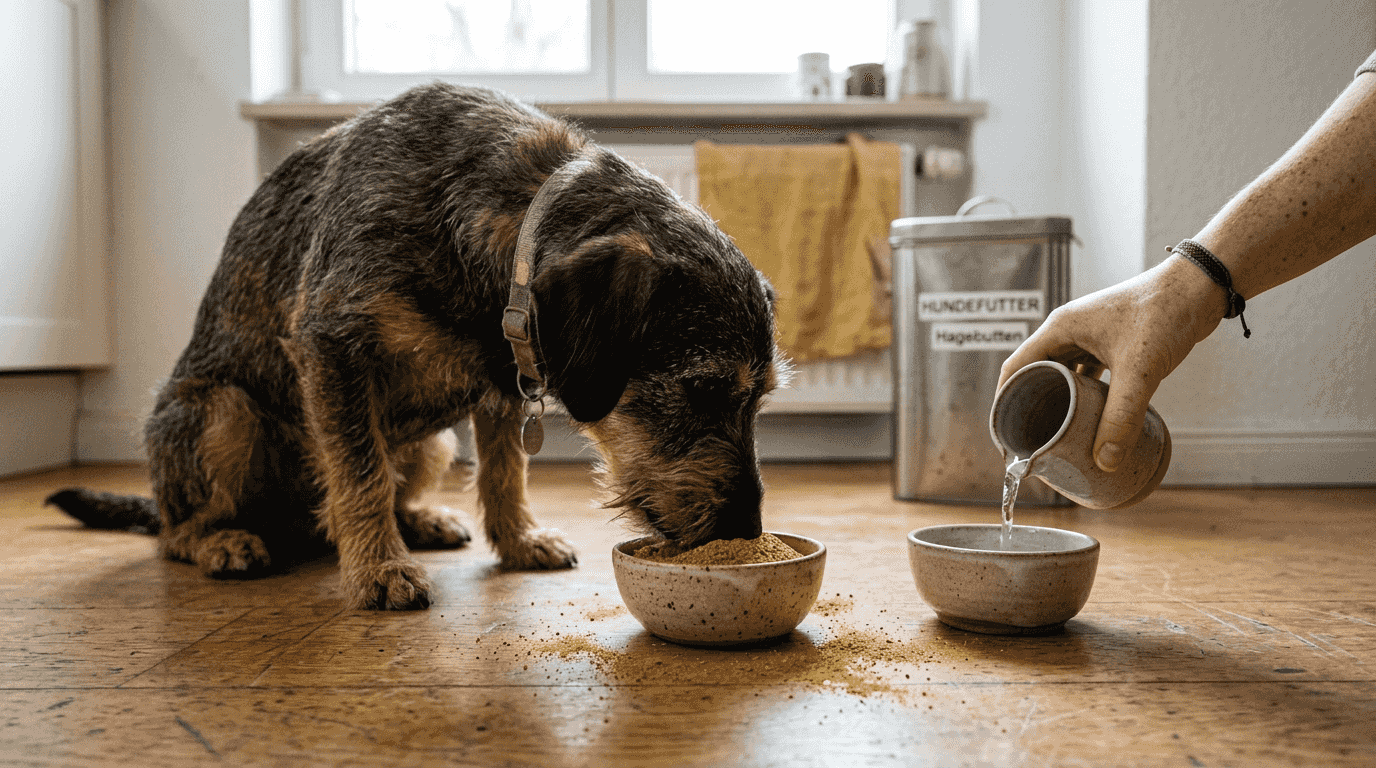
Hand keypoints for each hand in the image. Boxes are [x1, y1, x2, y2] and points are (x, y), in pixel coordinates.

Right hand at [998, 256, 1226, 471]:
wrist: (1199, 287)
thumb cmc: (1164, 313)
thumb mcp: (1139, 371)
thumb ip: (1122, 417)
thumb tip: (1106, 460)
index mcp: (1060, 329)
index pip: (1015, 368)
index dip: (1004, 401)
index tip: (1006, 434)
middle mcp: (1068, 332)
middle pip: (1036, 374)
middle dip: (1031, 406)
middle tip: (1032, 440)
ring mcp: (1089, 337)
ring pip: (1063, 375)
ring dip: (1059, 402)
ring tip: (1058, 433)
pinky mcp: (1111, 344)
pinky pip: (1086, 374)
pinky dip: (1085, 395)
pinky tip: (1090, 416)